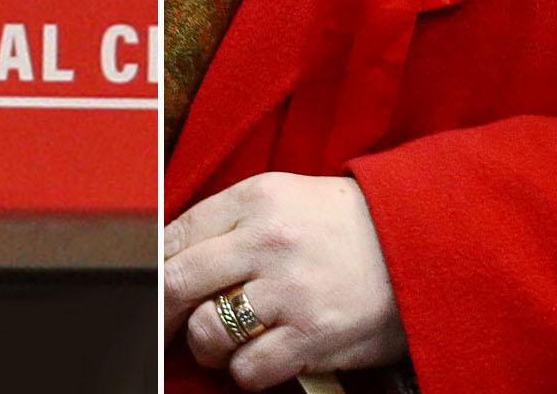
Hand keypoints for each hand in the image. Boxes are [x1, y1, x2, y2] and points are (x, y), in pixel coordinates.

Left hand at [165, 174, 406, 389]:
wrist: (418, 244)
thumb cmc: (339, 224)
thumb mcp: (279, 197)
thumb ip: (226, 219)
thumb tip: (168, 252)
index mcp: (253, 200)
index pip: (174, 233)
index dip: (152, 265)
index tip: (150, 284)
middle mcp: (267, 241)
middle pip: (178, 281)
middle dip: (161, 310)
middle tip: (162, 323)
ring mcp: (291, 291)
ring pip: (207, 330)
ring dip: (203, 344)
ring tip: (217, 342)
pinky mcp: (315, 336)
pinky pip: (250, 367)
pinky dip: (243, 371)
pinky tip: (255, 358)